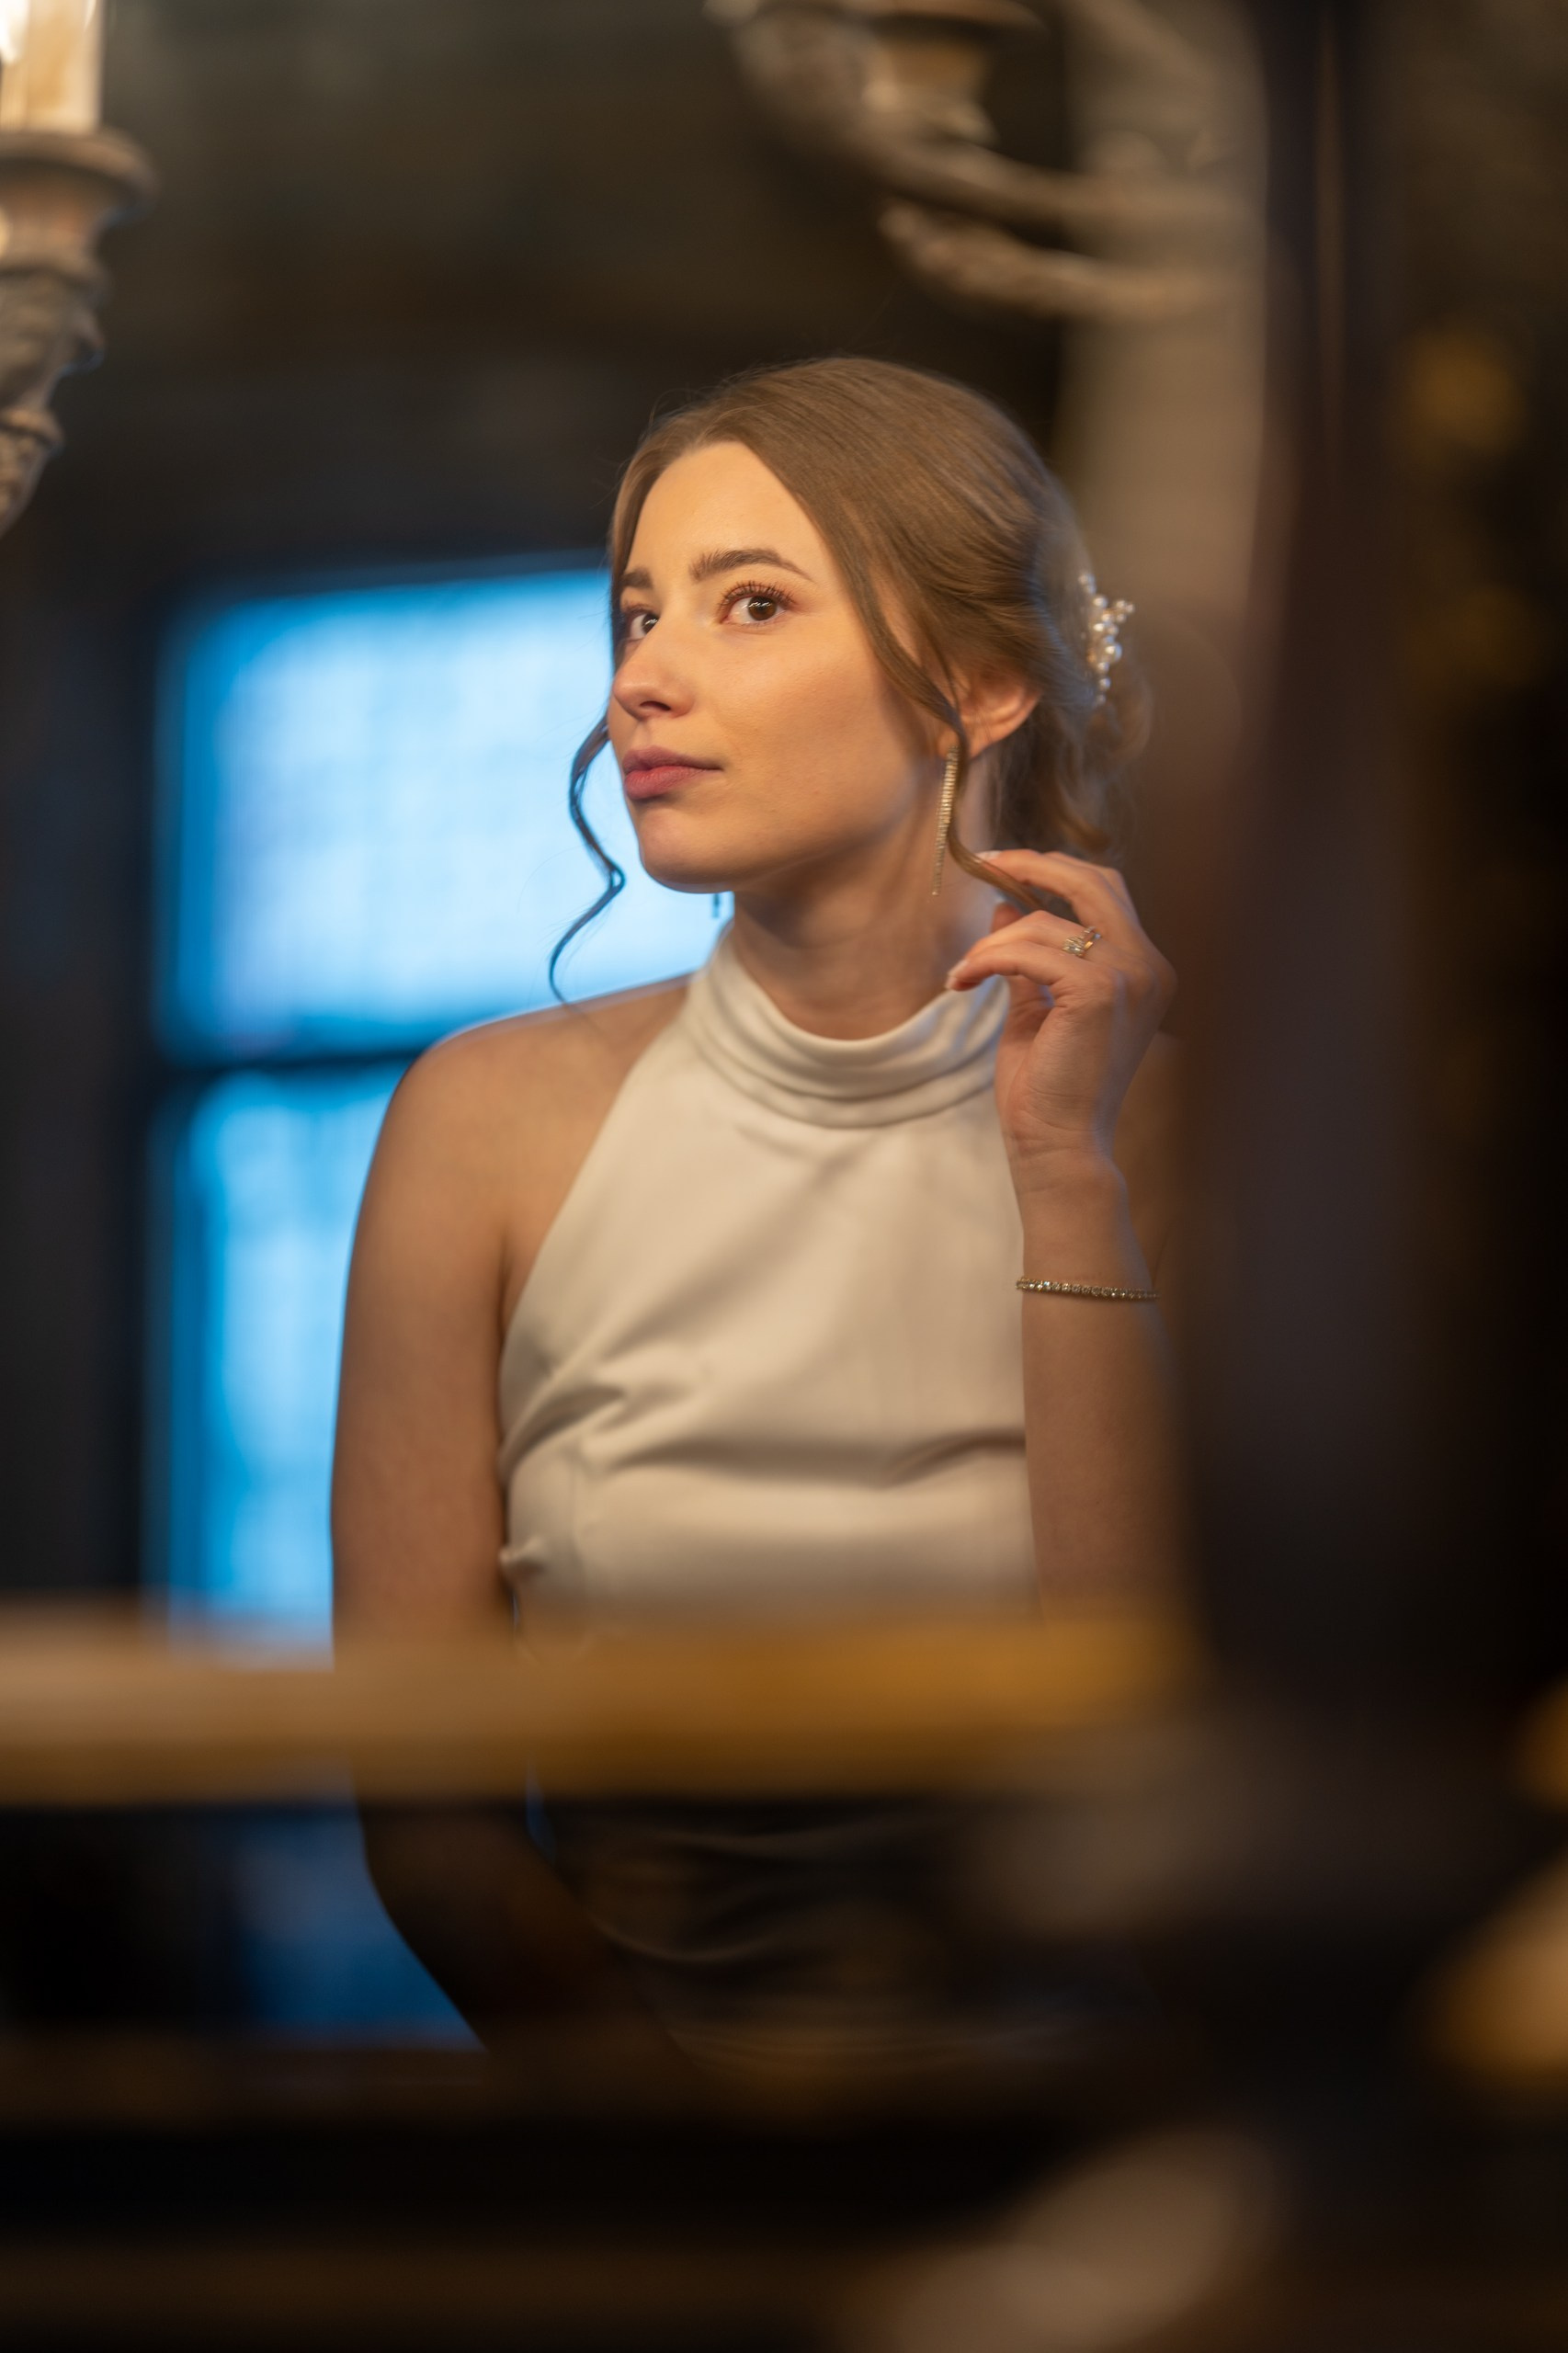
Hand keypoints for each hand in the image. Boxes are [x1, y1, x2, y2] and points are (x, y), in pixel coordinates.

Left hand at [946, 850, 1175, 1192]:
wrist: (1059, 1146)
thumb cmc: (1049, 1089)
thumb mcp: (1037, 1007)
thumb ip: (1029, 956)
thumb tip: (1006, 906)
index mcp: (1145, 970)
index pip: (1106, 891)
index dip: (1055, 869)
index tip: (1005, 866)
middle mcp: (1150, 967)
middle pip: (1092, 881)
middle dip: (1033, 865)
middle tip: (986, 866)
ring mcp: (1131, 977)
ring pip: (1046, 922)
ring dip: (991, 944)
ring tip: (962, 974)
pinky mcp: (1099, 992)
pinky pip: (1029, 951)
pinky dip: (987, 959)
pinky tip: (963, 981)